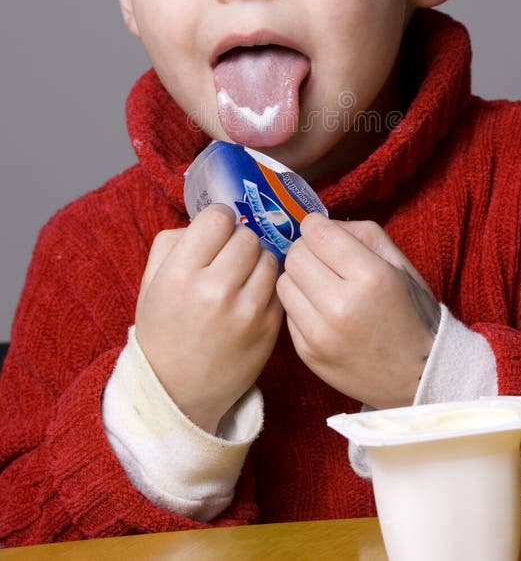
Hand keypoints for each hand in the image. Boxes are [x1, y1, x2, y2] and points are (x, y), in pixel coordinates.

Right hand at [135, 204, 282, 432]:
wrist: (176, 392)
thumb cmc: (163, 330)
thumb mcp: (151, 282)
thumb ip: (173, 241)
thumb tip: (211, 220)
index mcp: (180, 273)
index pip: (218, 218)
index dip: (218, 222)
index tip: (216, 234)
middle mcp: (214, 290)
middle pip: (247, 235)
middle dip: (239, 241)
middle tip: (229, 258)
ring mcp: (246, 311)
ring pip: (269, 258)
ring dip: (257, 262)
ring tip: (242, 277)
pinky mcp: (269, 329)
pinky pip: (279, 287)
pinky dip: (268, 287)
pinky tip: (251, 298)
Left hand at [276, 213, 439, 408]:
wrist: (418, 376)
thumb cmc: (412, 314)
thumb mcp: (399, 263)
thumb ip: (361, 233)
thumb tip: (321, 225)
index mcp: (370, 277)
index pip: (316, 234)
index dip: (317, 226)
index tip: (324, 233)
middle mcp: (341, 306)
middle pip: (294, 256)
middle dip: (306, 250)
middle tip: (323, 259)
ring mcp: (320, 334)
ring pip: (283, 283)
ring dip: (298, 278)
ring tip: (320, 285)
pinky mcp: (307, 354)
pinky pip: (287, 312)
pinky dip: (299, 305)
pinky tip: (321, 311)